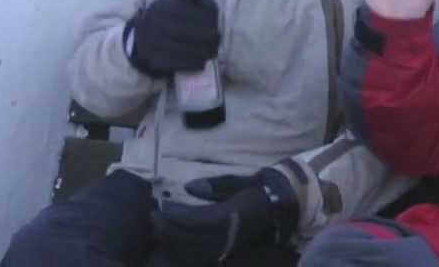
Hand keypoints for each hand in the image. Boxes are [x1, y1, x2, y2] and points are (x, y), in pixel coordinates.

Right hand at [124, 0, 219, 77]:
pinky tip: (201, 60)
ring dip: (205, 51)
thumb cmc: (164, 16)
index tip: (215, 20)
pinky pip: (182, 63)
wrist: (139, 40)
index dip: (211, 17)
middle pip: (196, 31)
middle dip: (211, 36)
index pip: (197, 11)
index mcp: (164, 5)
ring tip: (212, 50)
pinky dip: (195, 63)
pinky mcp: (156, 59)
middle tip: (217, 39)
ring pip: (191, 48)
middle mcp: (158, 22)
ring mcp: (156, 42)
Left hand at [151, 169, 298, 264]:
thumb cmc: (261, 190)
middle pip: (189, 236)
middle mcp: (227, 235)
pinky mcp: (229, 253)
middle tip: (154, 216)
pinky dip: (186, 250)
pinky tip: (177, 243)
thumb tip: (189, 188)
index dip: (174, 214)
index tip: (161, 205)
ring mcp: (228, 247)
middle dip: (168, 228)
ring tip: (160, 229)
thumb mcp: (240, 182)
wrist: (284, 208)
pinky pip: (202, 256)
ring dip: (173, 240)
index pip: (194, 219)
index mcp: (229, 216)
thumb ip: (215, 185)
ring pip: (193, 249)